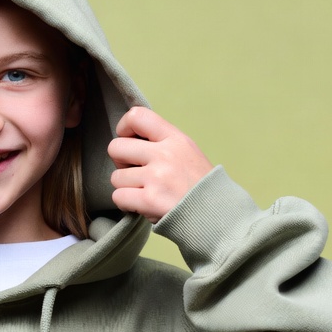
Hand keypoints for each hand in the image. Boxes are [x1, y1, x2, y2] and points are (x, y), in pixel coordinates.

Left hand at [107, 107, 213, 222]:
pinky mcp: (150, 200)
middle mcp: (165, 154)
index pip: (137, 116)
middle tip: (136, 172)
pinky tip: (142, 205)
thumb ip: (161, 142)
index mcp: (175, 139)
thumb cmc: (197, 185)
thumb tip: (129, 137)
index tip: (128, 140)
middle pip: (115, 147)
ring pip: (115, 177)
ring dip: (125, 187)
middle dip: (120, 162)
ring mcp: (157, 177)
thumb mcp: (187, 152)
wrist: (216, 215)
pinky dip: (126, 204)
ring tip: (145, 192)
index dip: (123, 127)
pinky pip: (118, 197)